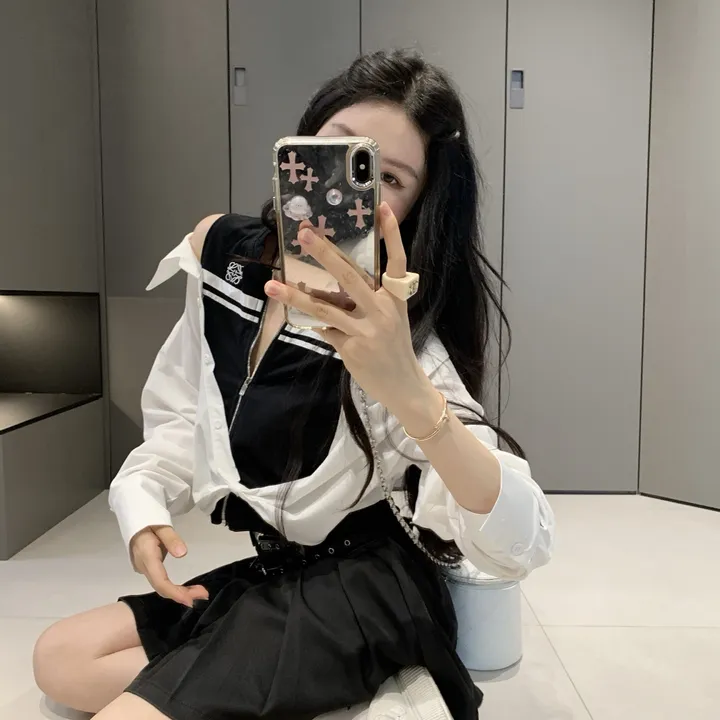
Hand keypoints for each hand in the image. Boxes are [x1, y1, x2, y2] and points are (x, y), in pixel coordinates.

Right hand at [130, 526, 208, 607]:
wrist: (134, 519)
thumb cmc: (149, 521)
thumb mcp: (162, 525)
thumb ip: (171, 539)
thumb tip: (182, 553)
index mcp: (146, 557)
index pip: (160, 581)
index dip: (175, 593)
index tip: (190, 599)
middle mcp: (144, 567)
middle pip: (162, 587)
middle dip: (182, 594)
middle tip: (203, 594)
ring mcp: (144, 569)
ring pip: (161, 586)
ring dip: (180, 592)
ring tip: (199, 592)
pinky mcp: (147, 568)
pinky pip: (161, 582)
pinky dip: (174, 588)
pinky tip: (185, 589)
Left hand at [265, 202, 431, 415]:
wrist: (403, 384)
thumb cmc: (393, 347)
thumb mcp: (388, 318)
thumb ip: (364, 301)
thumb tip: (326, 290)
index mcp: (395, 298)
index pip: (397, 261)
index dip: (392, 234)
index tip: (382, 207)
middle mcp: (383, 310)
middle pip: (350, 276)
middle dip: (324, 253)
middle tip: (304, 234)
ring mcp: (367, 330)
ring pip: (324, 307)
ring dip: (294, 295)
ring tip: (271, 284)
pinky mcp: (352, 348)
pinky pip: (323, 329)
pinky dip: (312, 323)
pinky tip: (300, 319)